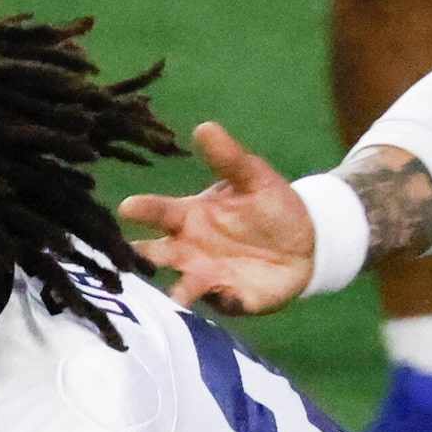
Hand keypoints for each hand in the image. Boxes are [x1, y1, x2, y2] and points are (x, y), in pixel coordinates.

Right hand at [117, 121, 316, 315]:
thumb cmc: (267, 205)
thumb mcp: (252, 177)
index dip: (143, 210)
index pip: (160, 212)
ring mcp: (208, 279)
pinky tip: (230, 296)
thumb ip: (228, 158)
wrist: (305, 241)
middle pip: (157, 257)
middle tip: (126, 260)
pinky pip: (225, 304)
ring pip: (182, 290)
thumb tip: (204, 127)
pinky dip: (226, 301)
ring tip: (176, 295)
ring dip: (178, 293)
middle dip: (142, 259)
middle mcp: (189, 251)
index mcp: (189, 218)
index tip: (127, 206)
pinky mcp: (233, 300)